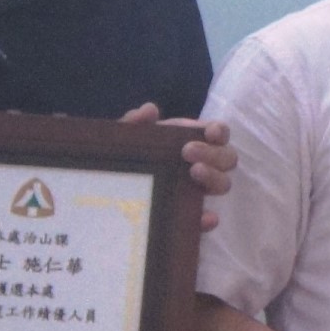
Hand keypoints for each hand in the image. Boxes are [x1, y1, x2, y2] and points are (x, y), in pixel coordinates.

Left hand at [118, 104, 234, 232]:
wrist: (102, 196)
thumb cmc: (120, 160)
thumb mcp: (123, 140)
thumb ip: (134, 123)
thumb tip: (150, 110)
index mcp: (189, 141)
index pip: (217, 134)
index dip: (219, 132)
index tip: (211, 132)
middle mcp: (199, 164)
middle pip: (226, 158)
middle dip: (213, 153)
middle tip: (188, 152)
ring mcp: (195, 192)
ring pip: (222, 184)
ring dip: (214, 177)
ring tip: (194, 173)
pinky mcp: (187, 218)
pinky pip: (205, 220)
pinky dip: (209, 219)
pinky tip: (206, 218)